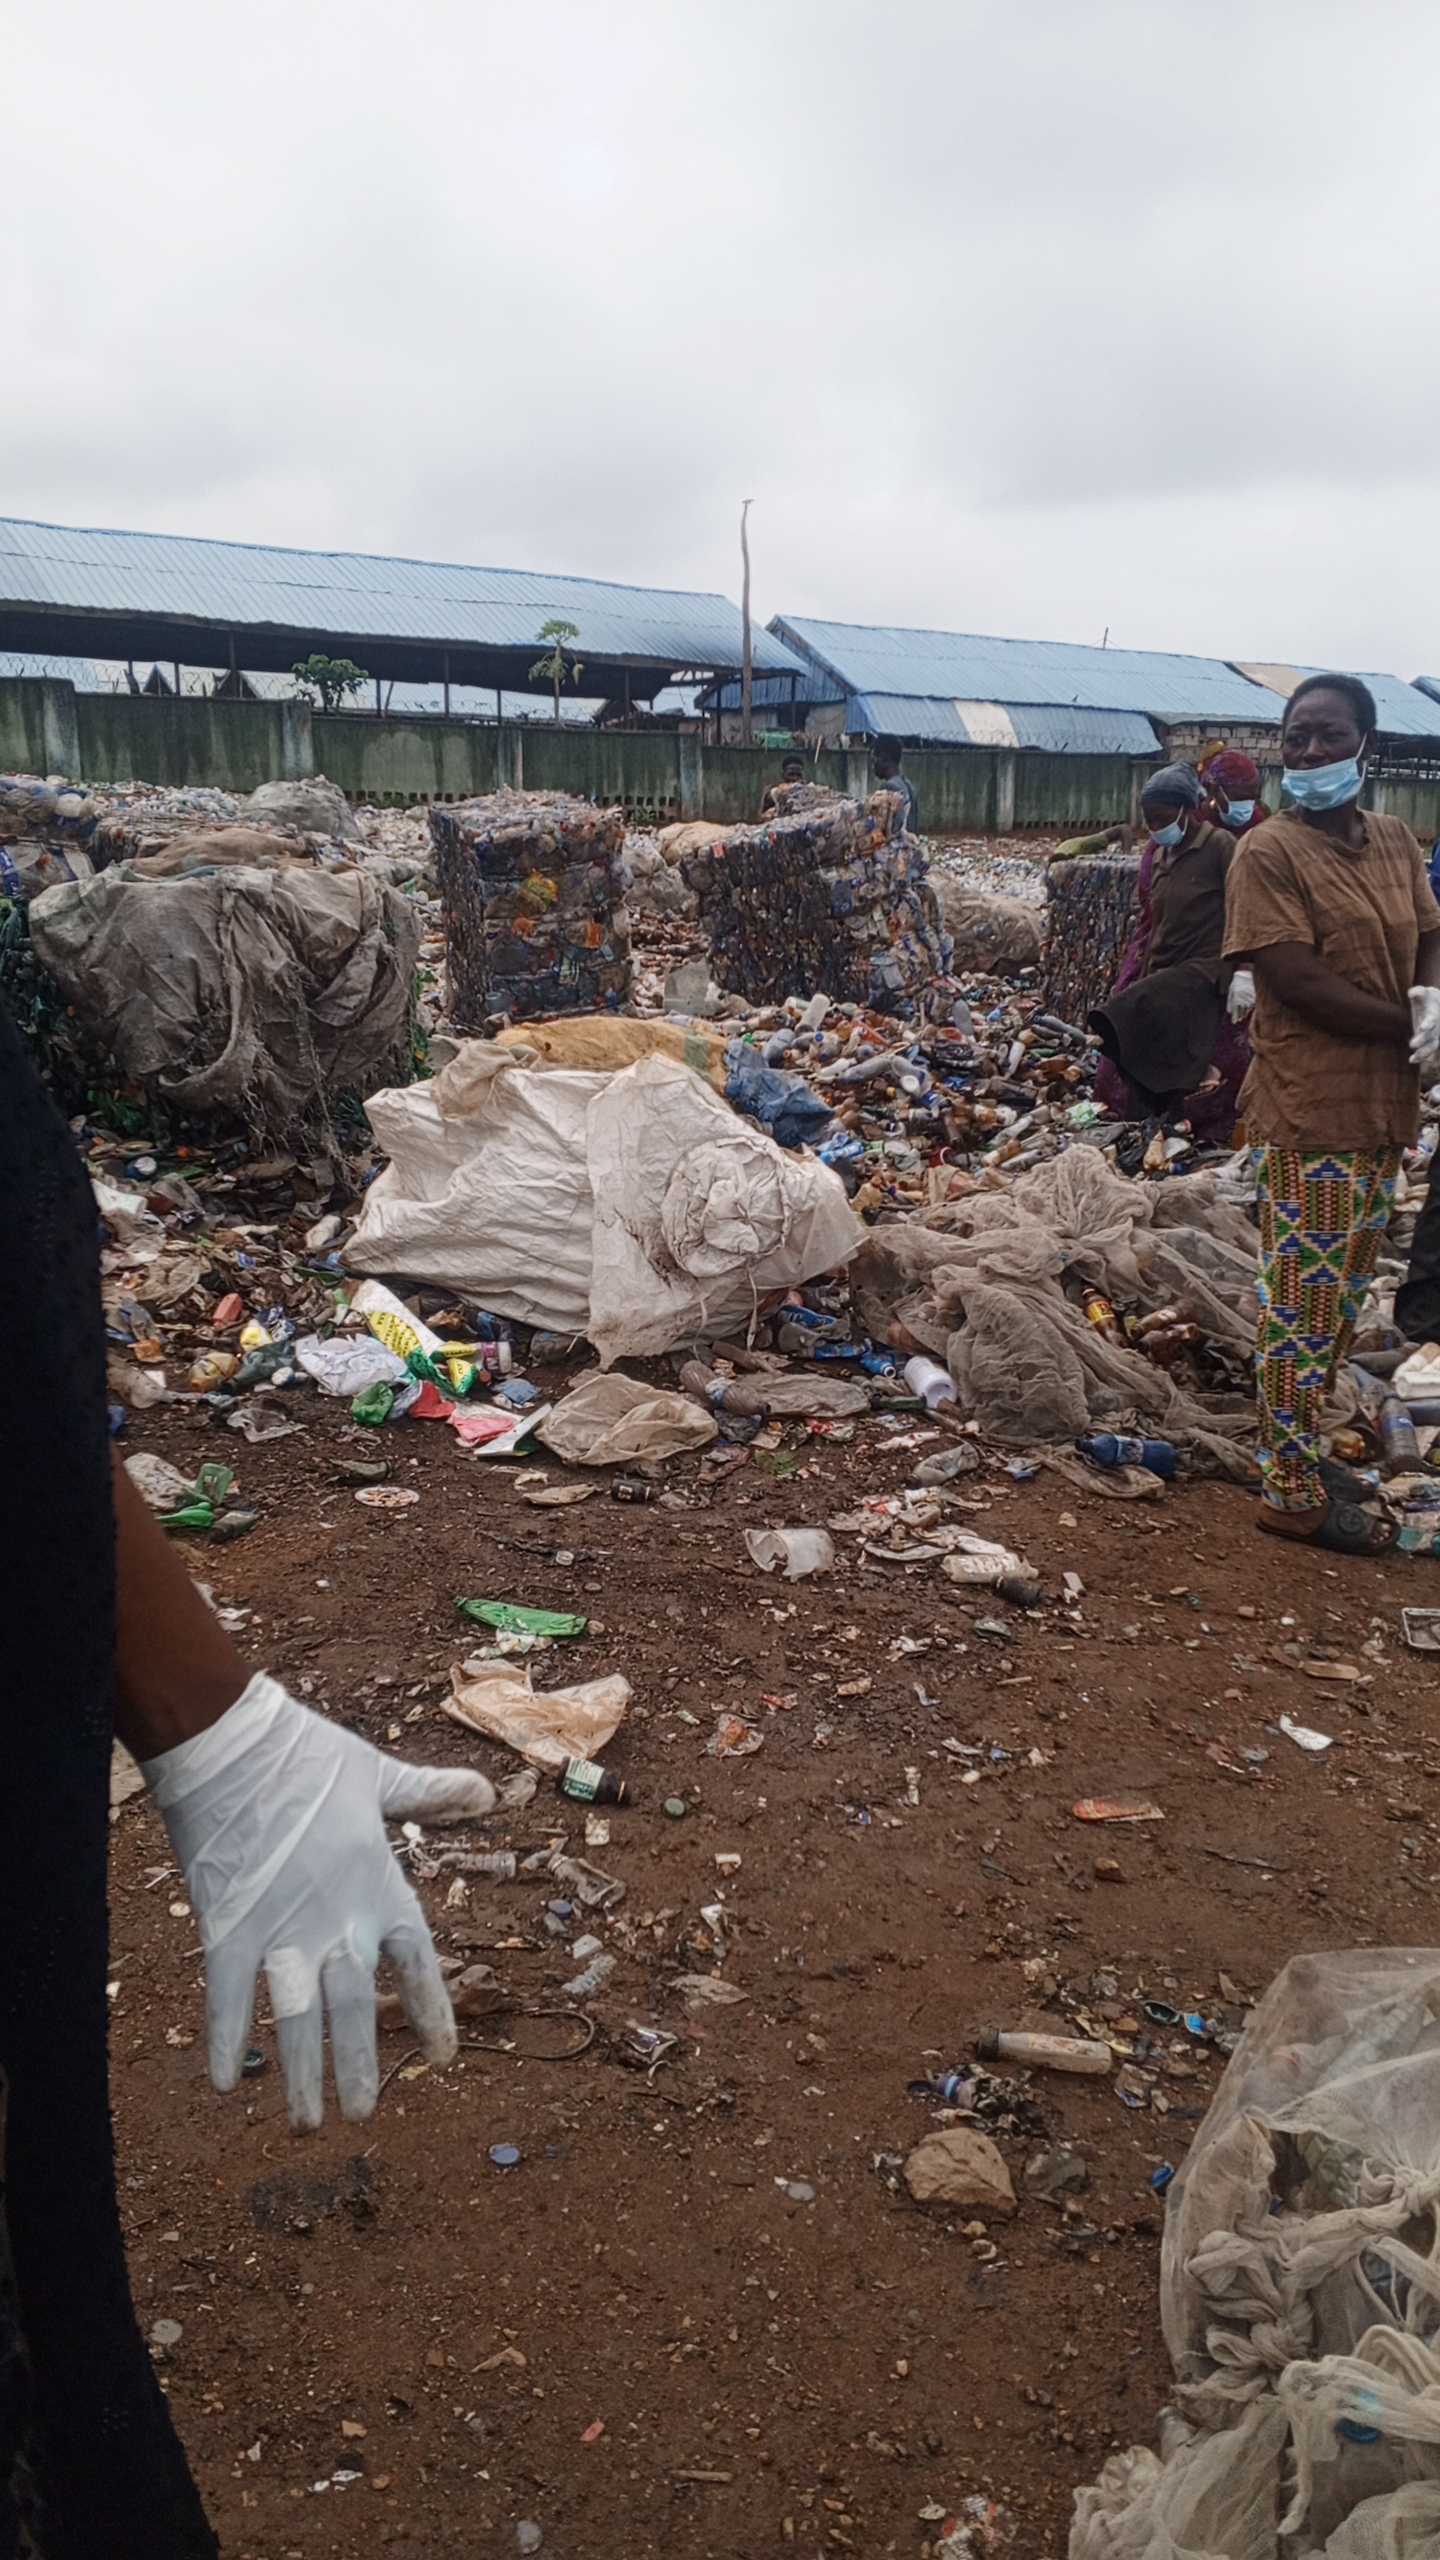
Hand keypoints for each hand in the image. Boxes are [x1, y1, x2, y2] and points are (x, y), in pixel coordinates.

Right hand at [139, 1675, 495, 2130]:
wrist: (230, 1740)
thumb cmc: (305, 1754)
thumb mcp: (377, 1775)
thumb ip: (428, 1796)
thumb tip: (488, 1792)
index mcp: (377, 1882)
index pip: (415, 1959)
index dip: (430, 2008)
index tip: (445, 2055)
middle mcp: (336, 1916)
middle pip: (354, 2007)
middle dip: (360, 2064)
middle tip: (365, 2114)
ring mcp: (280, 1925)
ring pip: (297, 2017)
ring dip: (303, 2073)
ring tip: (309, 2123)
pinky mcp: (226, 1924)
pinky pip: (226, 1995)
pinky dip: (223, 2039)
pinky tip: (222, 2084)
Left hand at [1226, 968, 1255, 1019]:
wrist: (1245, 977)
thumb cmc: (1236, 985)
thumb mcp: (1230, 993)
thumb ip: (1229, 1003)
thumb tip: (1229, 1012)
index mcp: (1236, 1000)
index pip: (1236, 1013)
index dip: (1234, 1018)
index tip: (1234, 1022)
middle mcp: (1243, 1002)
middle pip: (1242, 1014)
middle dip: (1239, 1016)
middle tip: (1238, 1019)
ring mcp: (1250, 1001)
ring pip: (1247, 1011)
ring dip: (1244, 1013)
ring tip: (1242, 1014)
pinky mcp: (1255, 999)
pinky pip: (1251, 1007)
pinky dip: (1248, 1008)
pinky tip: (1246, 1008)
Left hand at [1410, 984, 1439, 1074]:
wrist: (1437, 1004)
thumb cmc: (1426, 998)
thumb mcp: (1422, 993)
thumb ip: (1418, 993)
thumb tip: (1412, 992)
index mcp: (1433, 1014)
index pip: (1432, 1019)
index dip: (1428, 1023)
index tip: (1423, 1027)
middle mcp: (1436, 1026)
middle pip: (1430, 1035)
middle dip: (1422, 1040)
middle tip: (1412, 1044)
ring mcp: (1434, 1035)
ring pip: (1431, 1045)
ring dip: (1423, 1053)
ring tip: (1413, 1059)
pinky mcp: (1430, 1041)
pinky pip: (1428, 1050)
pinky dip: (1421, 1056)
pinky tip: (1412, 1060)